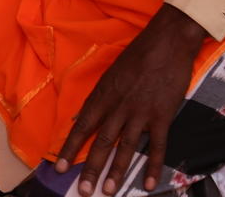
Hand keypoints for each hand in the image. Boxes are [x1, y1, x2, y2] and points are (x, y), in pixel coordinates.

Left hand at [55, 3, 208, 195]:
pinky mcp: (162, 116)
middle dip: (90, 168)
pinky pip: (157, 146)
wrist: (166, 42)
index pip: (82, 126)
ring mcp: (140, 112)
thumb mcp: (111, 73)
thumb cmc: (138, 54)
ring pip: (125, 147)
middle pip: (101, 142)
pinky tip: (149, 185)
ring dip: (116, 171)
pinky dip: (153, 166)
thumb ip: (99, 98)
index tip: (58, 167)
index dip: (69, 148)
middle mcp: (118, 106)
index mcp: (103, 94)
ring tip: (108, 191)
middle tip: (83, 191)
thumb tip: (81, 118)